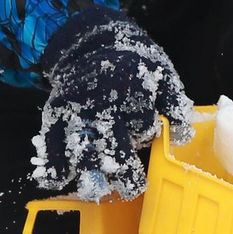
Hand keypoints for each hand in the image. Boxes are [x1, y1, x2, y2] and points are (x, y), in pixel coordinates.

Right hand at [30, 14, 193, 199]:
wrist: (92, 42)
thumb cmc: (135, 63)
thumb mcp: (163, 75)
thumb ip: (175, 105)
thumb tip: (181, 137)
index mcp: (133, 90)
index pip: (143, 126)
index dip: (146, 135)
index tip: (147, 138)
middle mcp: (102, 102)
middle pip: (113, 146)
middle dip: (123, 174)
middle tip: (131, 189)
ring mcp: (76, 109)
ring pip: (81, 150)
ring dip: (89, 176)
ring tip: (97, 192)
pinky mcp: (56, 112)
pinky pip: (51, 141)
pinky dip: (54, 163)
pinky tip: (58, 180)